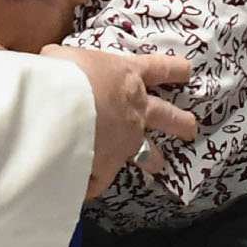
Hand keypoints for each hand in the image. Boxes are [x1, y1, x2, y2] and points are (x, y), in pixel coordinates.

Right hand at [41, 45, 197, 198]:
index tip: (187, 72)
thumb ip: (70, 63)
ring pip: (148, 152)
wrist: (59, 107)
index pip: (159, 69)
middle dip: (181, 122)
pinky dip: (93, 183)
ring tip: (158, 165)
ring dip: (153, 158)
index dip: (175, 70)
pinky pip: (103, 179)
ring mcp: (126, 141)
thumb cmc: (65, 72)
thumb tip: (55, 64)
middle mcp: (135, 109)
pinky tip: (86, 190)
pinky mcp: (109, 166)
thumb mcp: (65, 56)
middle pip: (167, 116)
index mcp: (128, 75)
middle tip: (190, 128)